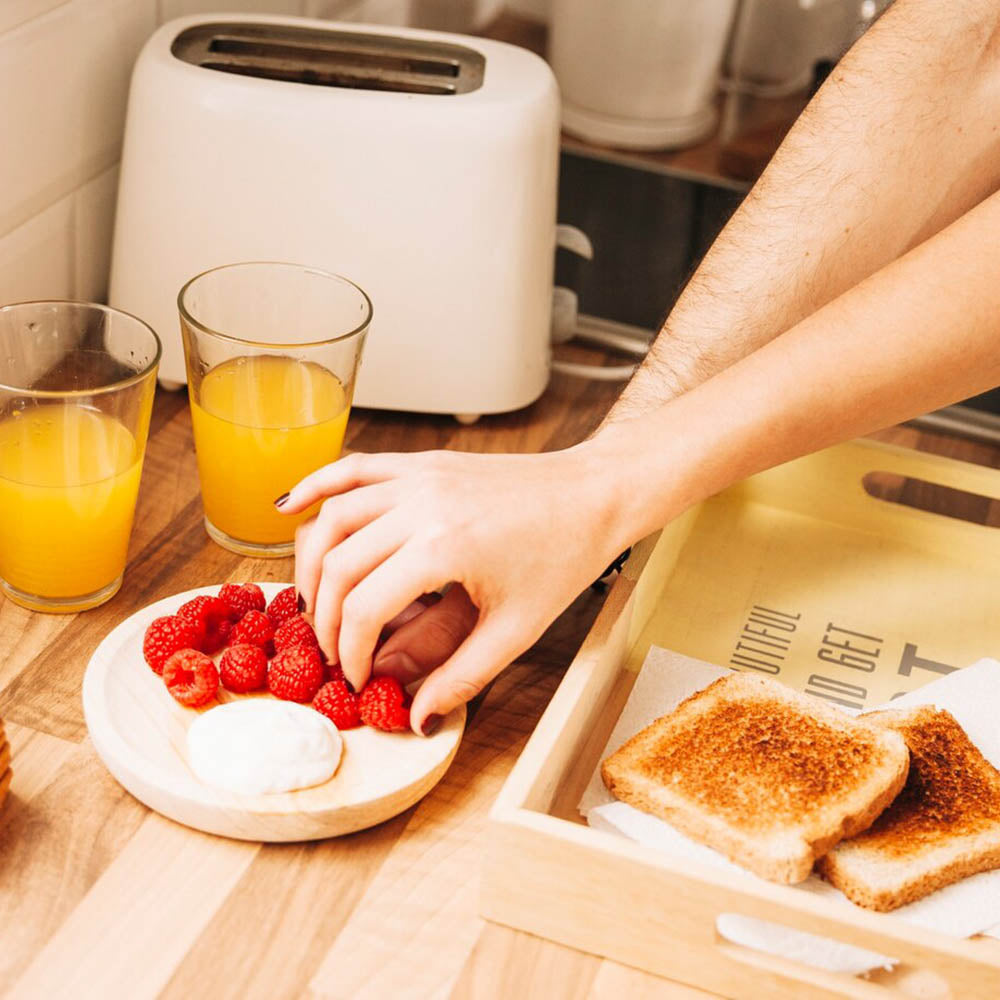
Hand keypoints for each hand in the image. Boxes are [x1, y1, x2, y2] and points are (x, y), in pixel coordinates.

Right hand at [277, 442, 629, 734]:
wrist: (593, 495)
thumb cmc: (563, 557)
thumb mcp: (516, 630)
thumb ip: (461, 677)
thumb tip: (418, 717)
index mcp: (445, 547)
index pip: (366, 607)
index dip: (351, 651)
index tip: (357, 676)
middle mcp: (421, 504)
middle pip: (338, 564)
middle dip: (326, 617)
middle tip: (334, 650)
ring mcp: (418, 476)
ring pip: (332, 516)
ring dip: (310, 561)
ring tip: (314, 601)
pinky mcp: (421, 463)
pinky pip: (354, 468)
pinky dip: (316, 486)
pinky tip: (288, 507)